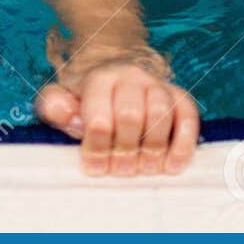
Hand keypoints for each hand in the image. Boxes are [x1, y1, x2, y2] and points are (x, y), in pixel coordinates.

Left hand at [35, 59, 198, 175]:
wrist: (112, 72)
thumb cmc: (85, 97)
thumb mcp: (61, 98)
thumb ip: (55, 107)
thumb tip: (73, 120)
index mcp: (98, 78)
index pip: (98, 117)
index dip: (97, 147)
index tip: (96, 168)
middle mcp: (130, 77)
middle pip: (131, 116)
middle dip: (125, 150)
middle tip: (121, 171)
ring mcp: (157, 85)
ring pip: (161, 115)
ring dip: (154, 148)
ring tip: (146, 169)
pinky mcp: (180, 97)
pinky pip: (188, 117)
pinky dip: (183, 144)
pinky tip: (172, 165)